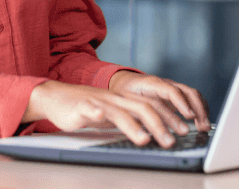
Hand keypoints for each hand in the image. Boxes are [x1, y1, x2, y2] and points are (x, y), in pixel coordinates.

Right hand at [22, 76, 208, 148]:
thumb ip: (130, 121)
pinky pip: (91, 109)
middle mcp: (115, 99)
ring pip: (120, 112)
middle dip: (160, 124)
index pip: (152, 106)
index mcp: (124, 101)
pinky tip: (101, 116)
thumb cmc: (84, 109)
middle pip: (142, 108)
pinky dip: (97, 112)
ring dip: (134, 126)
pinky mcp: (82, 107)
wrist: (55, 98)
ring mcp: (99, 102)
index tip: (183, 131)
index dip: (169, 118)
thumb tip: (152, 134)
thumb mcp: (111, 115)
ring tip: (145, 140)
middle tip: (172, 140)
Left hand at [108, 71, 209, 132]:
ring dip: (201, 110)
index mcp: (151, 83)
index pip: (170, 91)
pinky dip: (199, 110)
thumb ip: (135, 116)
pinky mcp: (175, 95)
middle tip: (202, 127)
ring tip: (204, 128)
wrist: (125, 82)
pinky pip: (191, 99)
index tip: (189, 116)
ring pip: (192, 95)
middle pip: (187, 91)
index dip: (181, 103)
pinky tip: (200, 122)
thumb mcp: (125, 103)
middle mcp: (165, 83)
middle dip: (197, 109)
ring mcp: (172, 87)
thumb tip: (144, 134)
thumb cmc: (124, 93)